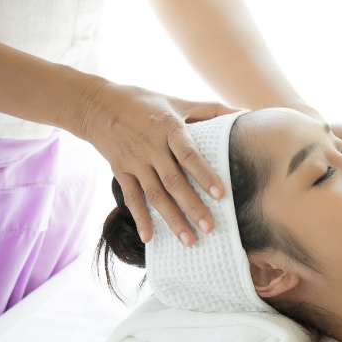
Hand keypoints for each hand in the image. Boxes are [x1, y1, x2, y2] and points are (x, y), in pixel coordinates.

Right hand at [79, 80, 239, 245]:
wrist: (97, 105)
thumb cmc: (144, 103)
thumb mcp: (177, 101)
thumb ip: (210, 109)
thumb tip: (244, 113)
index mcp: (169, 128)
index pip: (189, 154)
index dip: (204, 175)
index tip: (220, 195)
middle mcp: (151, 146)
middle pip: (174, 181)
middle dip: (192, 206)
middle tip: (209, 228)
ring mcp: (135, 161)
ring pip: (155, 194)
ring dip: (172, 219)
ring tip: (189, 240)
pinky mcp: (120, 171)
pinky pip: (131, 198)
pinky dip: (140, 218)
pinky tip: (150, 237)